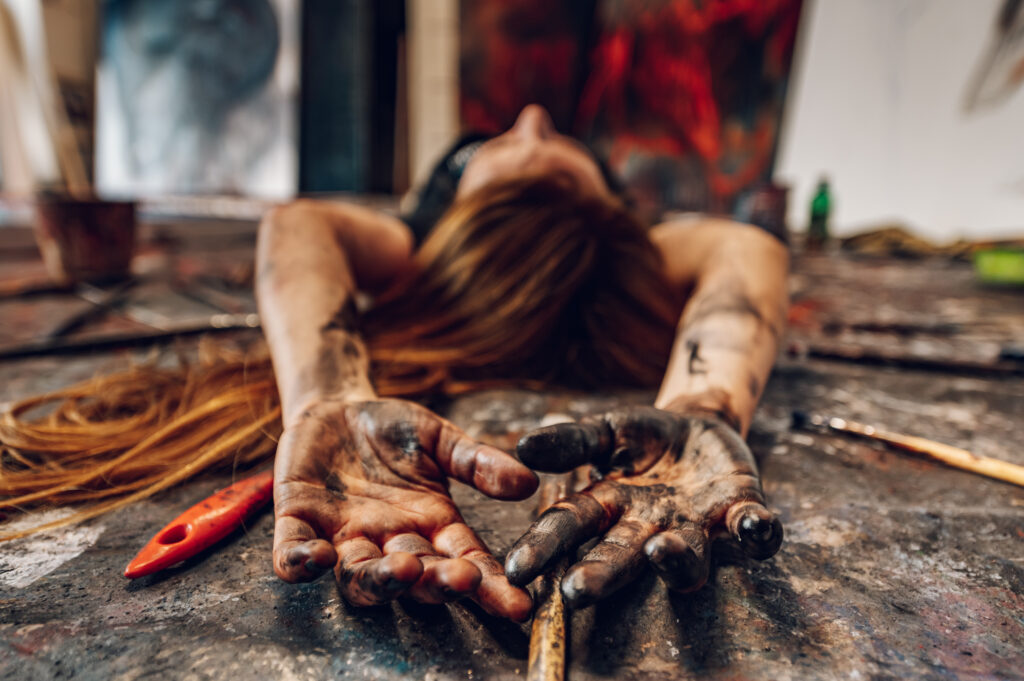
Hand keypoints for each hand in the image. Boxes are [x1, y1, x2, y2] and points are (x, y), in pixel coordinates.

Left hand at [273, 398, 537, 619]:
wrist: (338, 407)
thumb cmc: (394, 431)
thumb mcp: (442, 439)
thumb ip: (478, 462)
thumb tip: (527, 481)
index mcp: (431, 524)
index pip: (465, 561)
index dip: (491, 585)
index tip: (518, 604)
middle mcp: (389, 540)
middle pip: (415, 576)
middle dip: (437, 582)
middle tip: (461, 580)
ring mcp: (344, 534)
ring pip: (358, 575)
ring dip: (379, 580)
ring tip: (403, 570)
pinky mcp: (299, 517)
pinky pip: (293, 550)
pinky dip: (300, 561)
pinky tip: (315, 559)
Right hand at [505, 406, 781, 607]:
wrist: (701, 426)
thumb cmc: (644, 437)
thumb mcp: (607, 430)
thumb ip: (572, 441)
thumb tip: (524, 445)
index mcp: (610, 507)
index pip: (571, 529)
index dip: (545, 548)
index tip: (520, 569)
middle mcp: (650, 527)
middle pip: (622, 556)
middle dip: (602, 575)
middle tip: (578, 593)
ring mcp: (696, 524)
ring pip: (688, 558)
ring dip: (677, 561)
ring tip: (660, 550)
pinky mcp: (739, 510)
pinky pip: (752, 530)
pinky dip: (756, 531)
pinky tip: (752, 524)